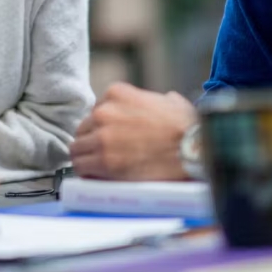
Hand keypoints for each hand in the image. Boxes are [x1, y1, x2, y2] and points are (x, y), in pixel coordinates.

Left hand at [70, 83, 196, 180]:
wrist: (194, 150)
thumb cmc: (187, 128)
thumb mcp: (169, 101)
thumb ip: (154, 100)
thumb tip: (162, 101)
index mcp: (116, 93)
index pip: (96, 110)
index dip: (103, 127)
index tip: (112, 138)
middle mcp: (103, 111)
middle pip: (84, 129)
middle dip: (93, 142)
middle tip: (107, 155)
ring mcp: (101, 136)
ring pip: (77, 148)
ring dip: (87, 158)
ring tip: (100, 169)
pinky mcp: (103, 161)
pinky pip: (81, 167)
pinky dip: (87, 174)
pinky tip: (97, 178)